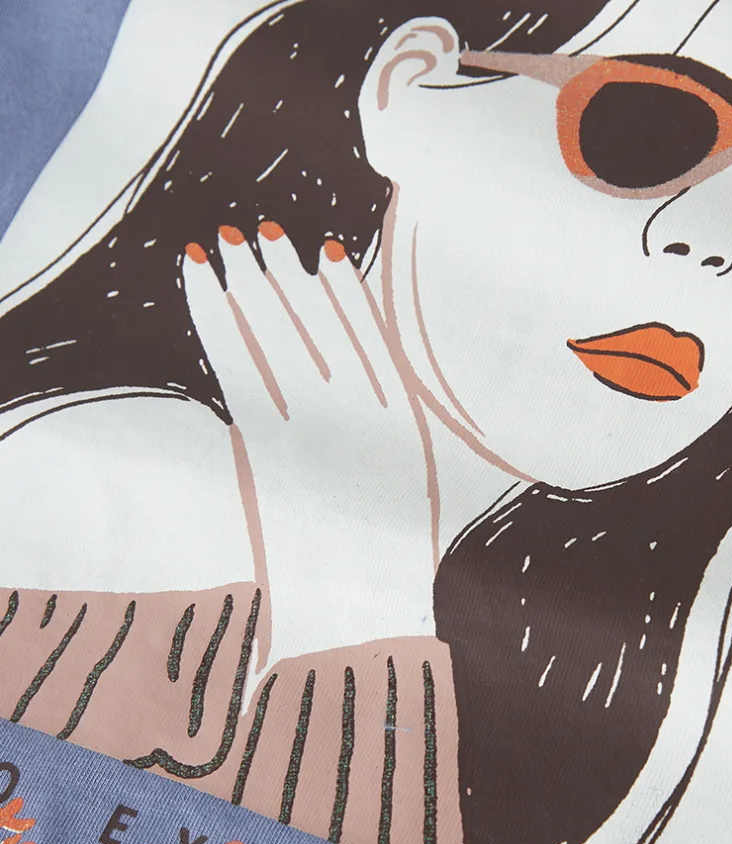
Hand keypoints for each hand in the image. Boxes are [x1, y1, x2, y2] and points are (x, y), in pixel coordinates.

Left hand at [182, 228, 434, 666]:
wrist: (357, 615)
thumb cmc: (396, 554)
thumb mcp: (420, 478)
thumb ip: (400, 419)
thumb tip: (375, 371)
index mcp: (401, 414)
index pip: (367, 334)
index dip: (343, 290)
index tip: (327, 250)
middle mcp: (354, 408)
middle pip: (314, 322)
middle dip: (284, 272)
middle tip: (263, 228)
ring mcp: (306, 424)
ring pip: (272, 335)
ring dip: (247, 284)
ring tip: (228, 240)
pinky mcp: (262, 445)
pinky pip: (235, 367)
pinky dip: (215, 322)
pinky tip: (201, 289)